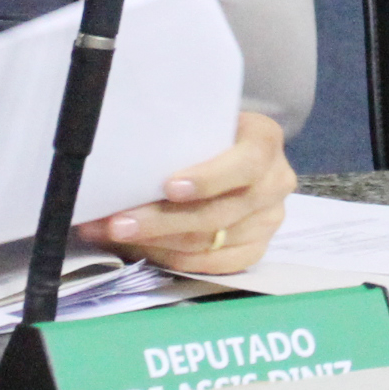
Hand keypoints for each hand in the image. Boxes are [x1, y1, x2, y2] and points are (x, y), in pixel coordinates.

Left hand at [80, 111, 296, 276]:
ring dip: (155, 242)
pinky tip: (141, 249)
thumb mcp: (199, 123)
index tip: (168, 188)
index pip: (244, 164)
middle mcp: (275, 183)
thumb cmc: (205, 134)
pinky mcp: (255, 250)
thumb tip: (124, 163)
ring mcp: (268, 220)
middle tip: (116, 223)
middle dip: (161, 221)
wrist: (229, 152)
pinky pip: (211, 265)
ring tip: (113, 236)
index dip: (208, 179)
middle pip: (217, 212)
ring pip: (208, 243)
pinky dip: (171, 258)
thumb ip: (178, 139)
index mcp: (265, 141)